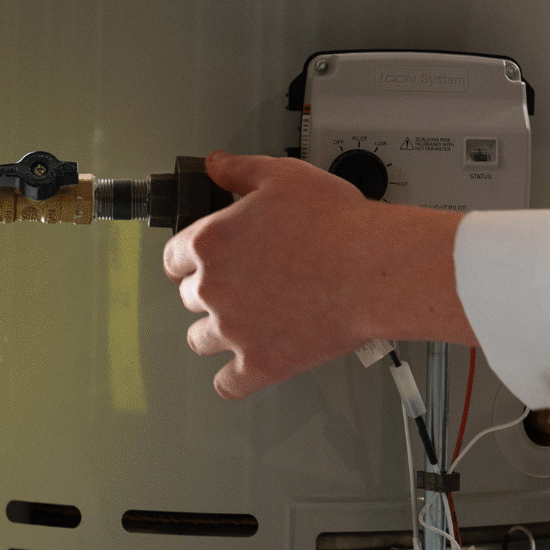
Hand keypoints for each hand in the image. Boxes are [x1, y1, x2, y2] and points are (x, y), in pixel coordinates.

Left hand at [162, 151, 471, 398]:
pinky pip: (228, 384)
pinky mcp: (261, 364)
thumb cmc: (338, 223)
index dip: (190, 257)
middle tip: (242, 283)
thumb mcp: (284, 176)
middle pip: (189, 296)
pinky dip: (234, 378)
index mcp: (212, 242)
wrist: (375, 269)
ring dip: (216, 331)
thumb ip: (240, 170)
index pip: (174, 257)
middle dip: (211, 290)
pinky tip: (243, 368)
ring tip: (244, 321)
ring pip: (201, 339)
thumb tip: (215, 165)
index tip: (202, 260)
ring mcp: (234, 330)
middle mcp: (214, 288)